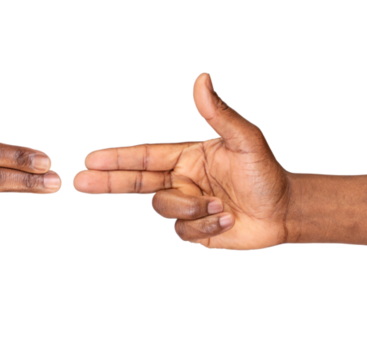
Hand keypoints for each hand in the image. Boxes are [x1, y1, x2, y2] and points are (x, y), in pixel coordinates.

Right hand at [72, 71, 290, 250]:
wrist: (286, 211)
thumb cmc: (266, 173)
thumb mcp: (244, 139)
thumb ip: (218, 113)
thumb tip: (201, 79)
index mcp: (185, 157)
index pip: (144, 157)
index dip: (117, 158)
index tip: (91, 159)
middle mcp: (181, 180)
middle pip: (135, 183)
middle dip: (108, 182)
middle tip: (80, 181)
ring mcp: (186, 206)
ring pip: (164, 208)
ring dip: (190, 206)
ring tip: (219, 203)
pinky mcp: (194, 230)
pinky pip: (183, 230)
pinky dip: (206, 224)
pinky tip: (227, 217)